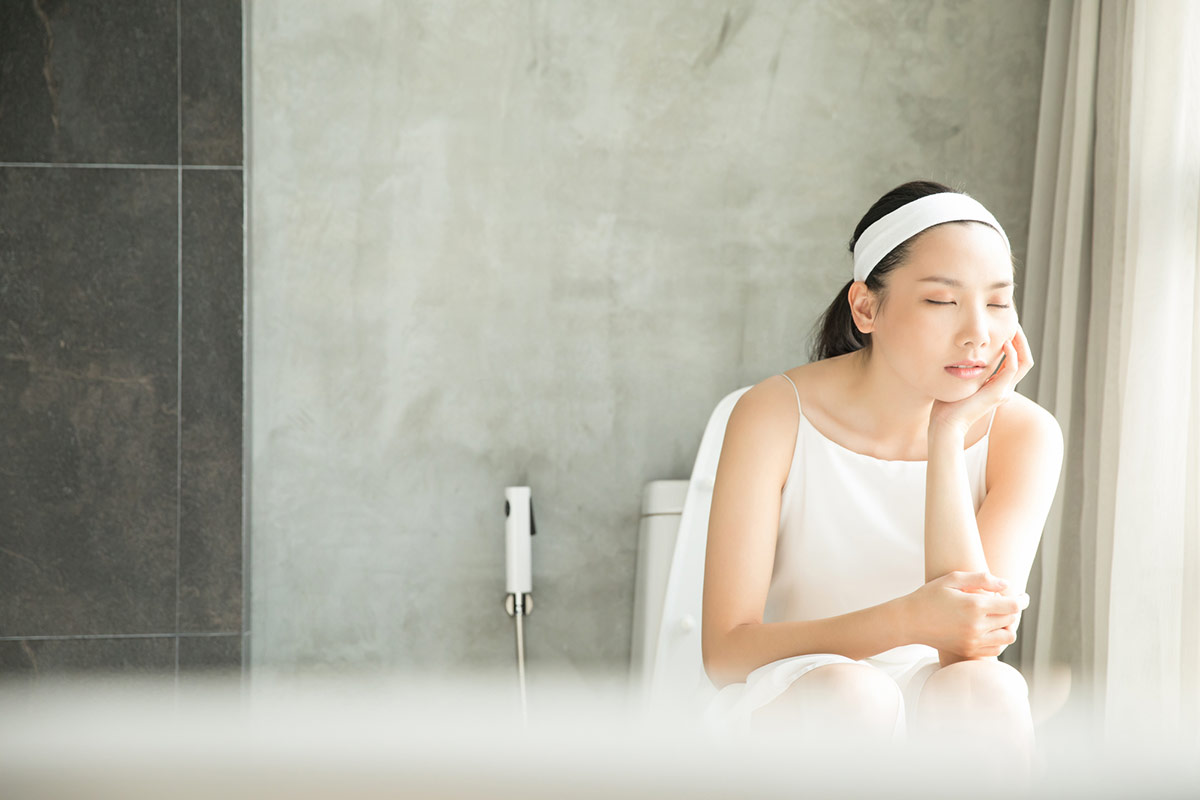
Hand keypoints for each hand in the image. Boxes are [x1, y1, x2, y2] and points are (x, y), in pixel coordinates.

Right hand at [903, 571, 1029, 657]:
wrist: (909, 621)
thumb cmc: (929, 595)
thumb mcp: (952, 579)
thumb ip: (982, 579)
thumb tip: (1006, 584)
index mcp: (974, 605)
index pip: (1012, 605)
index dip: (1021, 599)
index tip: (1023, 596)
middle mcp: (976, 626)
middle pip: (1011, 620)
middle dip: (1013, 610)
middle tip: (1007, 603)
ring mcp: (973, 641)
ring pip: (1007, 637)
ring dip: (1008, 626)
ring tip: (1000, 617)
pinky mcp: (968, 651)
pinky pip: (996, 649)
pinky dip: (999, 640)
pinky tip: (991, 630)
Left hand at [929, 321, 1034, 435]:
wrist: (945, 425)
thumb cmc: (946, 406)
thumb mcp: (958, 382)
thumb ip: (963, 370)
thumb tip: (955, 355)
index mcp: (996, 386)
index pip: (1014, 360)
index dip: (1013, 343)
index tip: (1003, 327)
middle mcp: (1004, 388)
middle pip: (1024, 359)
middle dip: (1020, 339)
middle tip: (1013, 323)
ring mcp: (1003, 391)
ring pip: (1024, 362)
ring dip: (1020, 342)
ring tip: (1013, 327)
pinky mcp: (997, 393)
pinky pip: (1012, 369)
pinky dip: (1011, 354)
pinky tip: (1004, 343)